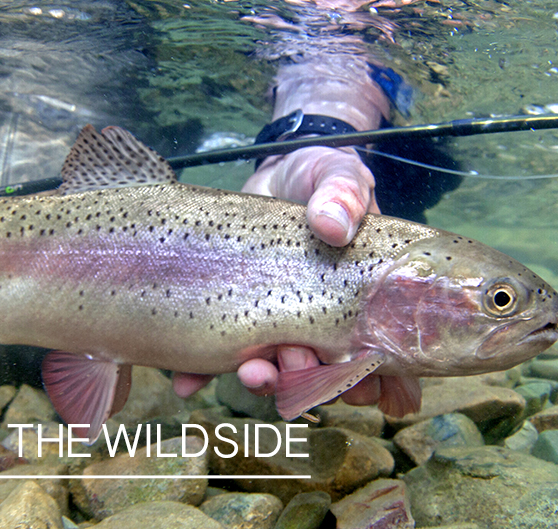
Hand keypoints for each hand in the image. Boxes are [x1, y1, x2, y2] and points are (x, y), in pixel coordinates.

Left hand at [172, 145, 381, 405]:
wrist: (273, 173)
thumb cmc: (318, 179)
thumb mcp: (337, 175)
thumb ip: (343, 194)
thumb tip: (331, 225)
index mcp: (356, 300)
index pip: (371, 352)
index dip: (368, 375)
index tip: (358, 376)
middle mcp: (318, 321)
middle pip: (321, 371)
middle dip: (310, 379)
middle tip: (296, 361)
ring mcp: (273, 320)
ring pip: (272, 369)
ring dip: (263, 380)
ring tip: (252, 372)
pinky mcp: (232, 312)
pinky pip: (215, 352)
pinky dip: (200, 373)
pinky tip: (186, 383)